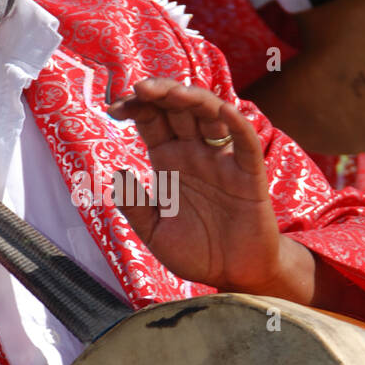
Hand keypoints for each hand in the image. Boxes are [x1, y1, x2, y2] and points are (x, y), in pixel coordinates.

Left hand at [107, 78, 282, 292]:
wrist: (235, 276)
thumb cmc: (197, 252)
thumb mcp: (155, 232)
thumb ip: (135, 207)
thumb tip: (118, 175)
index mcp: (168, 160)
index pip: (151, 120)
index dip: (134, 108)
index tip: (115, 110)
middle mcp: (194, 152)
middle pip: (177, 108)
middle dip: (160, 93)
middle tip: (141, 89)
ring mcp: (222, 159)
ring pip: (209, 114)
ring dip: (192, 98)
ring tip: (172, 93)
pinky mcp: (249, 173)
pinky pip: (245, 141)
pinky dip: (236, 122)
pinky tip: (222, 110)